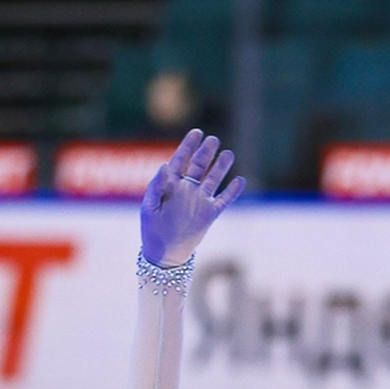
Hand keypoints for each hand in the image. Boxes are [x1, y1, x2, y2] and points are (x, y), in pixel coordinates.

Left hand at [139, 129, 247, 267]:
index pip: (181, 159)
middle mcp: (187, 190)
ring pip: (213, 179)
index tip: (197, 132)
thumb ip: (157, 186)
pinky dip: (232, 191)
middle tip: (214, 140)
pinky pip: (224, 200)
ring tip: (228, 154)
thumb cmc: (152, 230)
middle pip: (199, 166)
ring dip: (221, 167)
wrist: (165, 255)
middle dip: (206, 152)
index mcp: (171, 185)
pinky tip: (240, 180)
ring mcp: (200, 201)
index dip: (189, 146)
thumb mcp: (149, 207)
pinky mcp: (210, 214)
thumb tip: (165, 165)